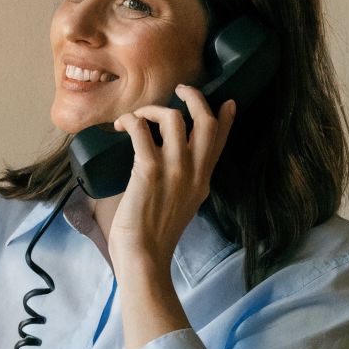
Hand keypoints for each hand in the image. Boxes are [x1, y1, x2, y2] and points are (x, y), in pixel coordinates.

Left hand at [108, 85, 234, 285]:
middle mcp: (194, 173)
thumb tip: (165, 166)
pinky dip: (130, 120)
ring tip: (136, 119)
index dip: (226, 118)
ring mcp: (174, 170)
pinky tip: (121, 126)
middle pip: (205, 121)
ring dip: (151, 110)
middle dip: (194, 97)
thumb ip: (182, 185)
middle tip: (178, 91)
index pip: (220, 142)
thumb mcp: (181, 207)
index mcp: (203, 182)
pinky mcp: (149, 171)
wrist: (145, 258)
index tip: (227, 101)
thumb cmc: (154, 238)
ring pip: (173, 117)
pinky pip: (140, 130)